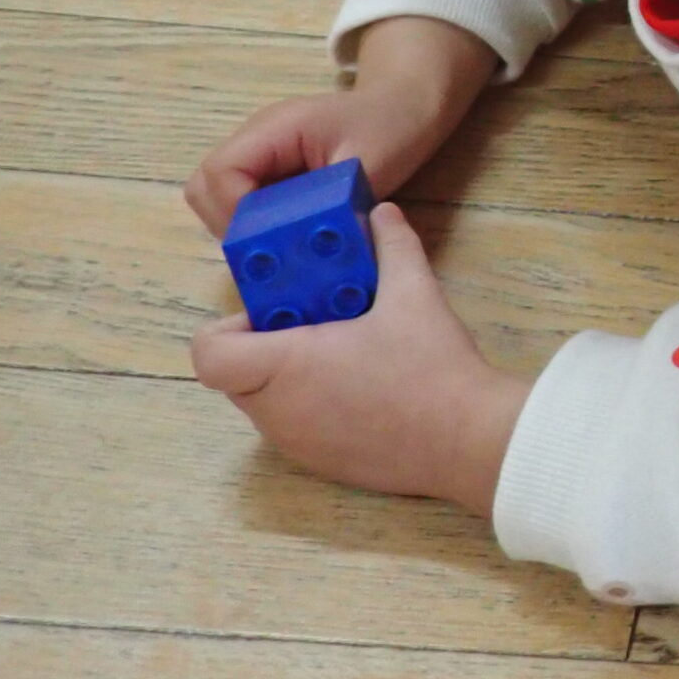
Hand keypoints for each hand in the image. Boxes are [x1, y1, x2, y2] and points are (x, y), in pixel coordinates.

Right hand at [185, 16, 498, 236]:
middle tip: (268, 250)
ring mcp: (262, 156)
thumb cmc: (393, 125)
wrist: (411, 104)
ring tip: (282, 246)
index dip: (233, 213)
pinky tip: (292, 239)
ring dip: (243, 228)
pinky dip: (260, 226)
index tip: (267, 241)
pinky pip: (246, 204)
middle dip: (229, 225)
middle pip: (205, 187)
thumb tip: (302, 248)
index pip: (220, 172)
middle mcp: (257, 141)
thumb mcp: (368, 166)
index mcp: (274, 129)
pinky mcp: (273, 173)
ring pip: (219, 199)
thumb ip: (331, 205)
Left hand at [190, 203, 530, 514]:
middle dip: (268, 344)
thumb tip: (382, 213)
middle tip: (320, 320)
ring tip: (348, 351)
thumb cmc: (429, 366)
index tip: (280, 310)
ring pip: (267, 403)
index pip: (210, 354)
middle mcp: (278, 412)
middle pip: (237, 376)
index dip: (231, 327)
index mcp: (284, 367)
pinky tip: (367, 388)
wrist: (468, 440)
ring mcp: (297, 445)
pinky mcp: (321, 465)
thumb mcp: (414, 293)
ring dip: (289, 375)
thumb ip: (392, 246)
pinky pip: (296, 428)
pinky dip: (313, 404)